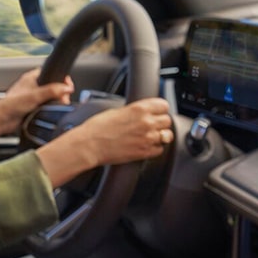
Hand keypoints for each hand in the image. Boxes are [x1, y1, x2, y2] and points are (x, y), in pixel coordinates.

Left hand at [0, 68, 74, 136]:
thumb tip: (67, 88)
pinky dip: (50, 109)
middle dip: (60, 93)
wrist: (1, 120)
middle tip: (64, 100)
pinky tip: (51, 112)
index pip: (52, 73)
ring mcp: (33, 97)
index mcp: (32, 77)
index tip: (68, 86)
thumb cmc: (11, 105)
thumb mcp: (35, 96)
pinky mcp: (33, 108)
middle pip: (53, 87)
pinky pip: (46, 107)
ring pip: (51, 98)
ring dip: (56, 102)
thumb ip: (52, 91)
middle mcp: (33, 86)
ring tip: (58, 106)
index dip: (61, 79)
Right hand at [34, 97, 172, 186]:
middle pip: (167, 120)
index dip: (161, 109)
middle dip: (161, 122)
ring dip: (161, 135)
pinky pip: (160, 149)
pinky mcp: (144, 152)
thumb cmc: (98, 127)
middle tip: (153, 125)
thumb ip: (135, 110)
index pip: (164, 105)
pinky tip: (147, 145)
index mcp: (140, 109)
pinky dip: (156, 148)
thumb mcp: (118, 110)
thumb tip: (143, 111)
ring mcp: (147, 138)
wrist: (90, 145)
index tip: (158, 112)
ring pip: (167, 135)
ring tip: (152, 136)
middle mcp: (146, 122)